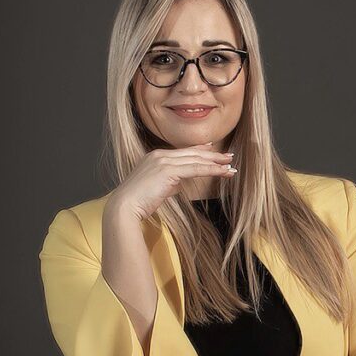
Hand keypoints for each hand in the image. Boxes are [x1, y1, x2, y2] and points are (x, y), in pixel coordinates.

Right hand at [106, 142, 236, 222]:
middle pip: (192, 153)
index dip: (199, 149)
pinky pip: (195, 169)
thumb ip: (168, 183)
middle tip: (229, 156)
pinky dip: (211, 170)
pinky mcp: (168, 171)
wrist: (124, 207)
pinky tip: (223, 172)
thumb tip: (178, 184)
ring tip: (230, 166)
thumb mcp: (155, 189)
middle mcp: (159, 155)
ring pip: (196, 160)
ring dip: (216, 163)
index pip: (182, 151)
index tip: (212, 148)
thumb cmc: (137, 202)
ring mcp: (163, 161)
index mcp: (154, 157)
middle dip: (212, 155)